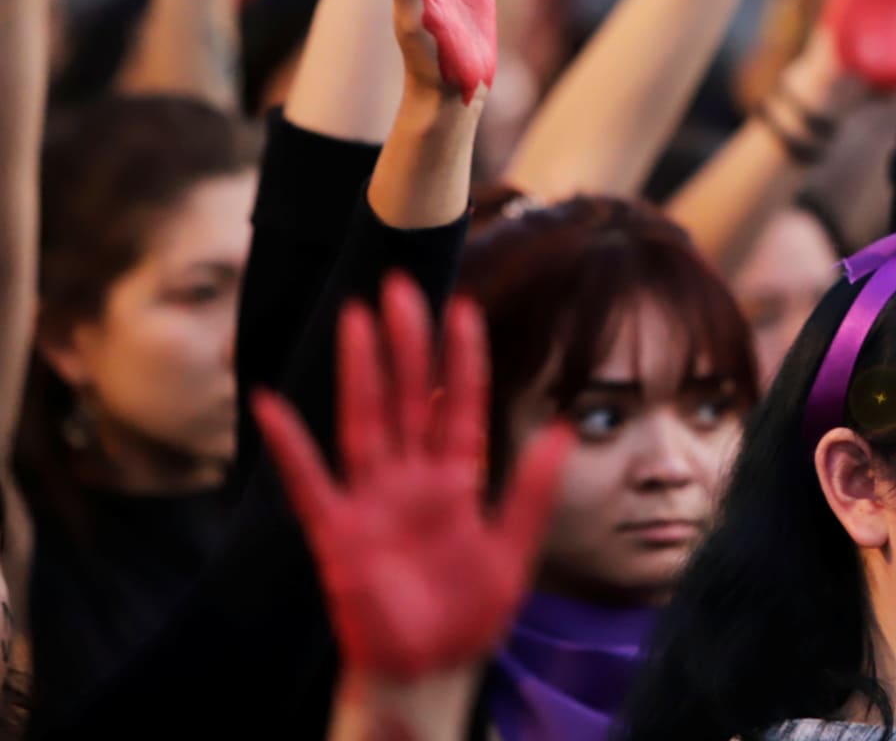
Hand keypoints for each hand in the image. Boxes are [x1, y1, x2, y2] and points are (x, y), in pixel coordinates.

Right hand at [252, 273, 572, 680]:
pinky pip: (308, 482)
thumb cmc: (469, 614)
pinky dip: (290, 445)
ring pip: (365, 421)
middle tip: (402, 285)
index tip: (464, 308)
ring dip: (361, 371)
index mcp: (458, 480)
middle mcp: (412, 479)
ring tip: (356, 317)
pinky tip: (271, 404)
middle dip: (407, 344)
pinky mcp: (337, 532)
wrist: (429, 669)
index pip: (461, 406)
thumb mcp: (515, 552)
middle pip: (410, 398)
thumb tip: (564, 429)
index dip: (462, 360)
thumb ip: (534, 490)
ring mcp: (372, 500)